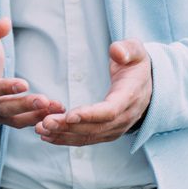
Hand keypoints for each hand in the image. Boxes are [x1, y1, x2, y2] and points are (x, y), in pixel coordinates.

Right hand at [0, 19, 61, 127]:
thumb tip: (4, 22)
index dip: (4, 88)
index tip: (24, 84)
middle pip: (3, 108)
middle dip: (24, 105)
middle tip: (44, 100)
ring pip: (14, 119)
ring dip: (35, 115)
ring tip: (55, 107)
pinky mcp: (4, 117)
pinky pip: (20, 122)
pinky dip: (37, 119)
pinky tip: (54, 112)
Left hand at [35, 39, 151, 144]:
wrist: (147, 84)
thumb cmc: (136, 64)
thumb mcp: (136, 51)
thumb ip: (127, 49)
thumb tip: (116, 51)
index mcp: (130, 97)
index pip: (110, 111)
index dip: (90, 114)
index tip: (69, 114)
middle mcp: (124, 117)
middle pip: (95, 127)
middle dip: (69, 127)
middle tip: (45, 123)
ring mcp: (116, 128)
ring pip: (89, 136)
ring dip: (64, 135)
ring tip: (40, 130)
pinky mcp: (107, 132)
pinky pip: (87, 139)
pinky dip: (67, 139)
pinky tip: (48, 136)